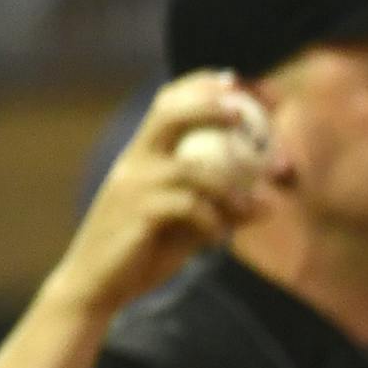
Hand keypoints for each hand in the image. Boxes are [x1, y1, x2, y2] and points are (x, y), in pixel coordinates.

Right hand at [43, 72, 272, 318]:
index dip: (201, 85)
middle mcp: (135, 161)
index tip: (237, 79)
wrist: (98, 288)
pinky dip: (215, 221)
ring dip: (233, 187)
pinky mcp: (138, 214)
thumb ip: (221, 206)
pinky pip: (190, 206)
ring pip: (194, 168)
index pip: (166, 102)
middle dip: (209, 104)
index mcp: (143, 154)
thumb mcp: (186, 222)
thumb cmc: (143, 249)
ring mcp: (134, 185)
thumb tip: (269, 203)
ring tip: (253, 208)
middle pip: (169, 113)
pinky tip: (218, 240)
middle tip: (244, 112)